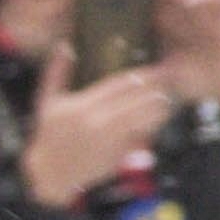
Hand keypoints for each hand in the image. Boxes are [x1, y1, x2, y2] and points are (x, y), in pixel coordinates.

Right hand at [14, 65, 178, 205]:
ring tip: (169, 94)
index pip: (121, 84)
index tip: (156, 67)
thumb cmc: (49, 134)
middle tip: (171, 76)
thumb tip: (65, 45)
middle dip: (158, 86)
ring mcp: (111, 138)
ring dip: (161, 104)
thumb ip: (58, 72)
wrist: (50, 174)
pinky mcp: (120, 152)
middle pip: (139, 98)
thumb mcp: (47, 102)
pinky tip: (160, 114)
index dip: (142, 74)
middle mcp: (99, 121)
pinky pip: (145, 133)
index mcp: (82, 105)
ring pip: (147, 116)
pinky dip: (155, 123)